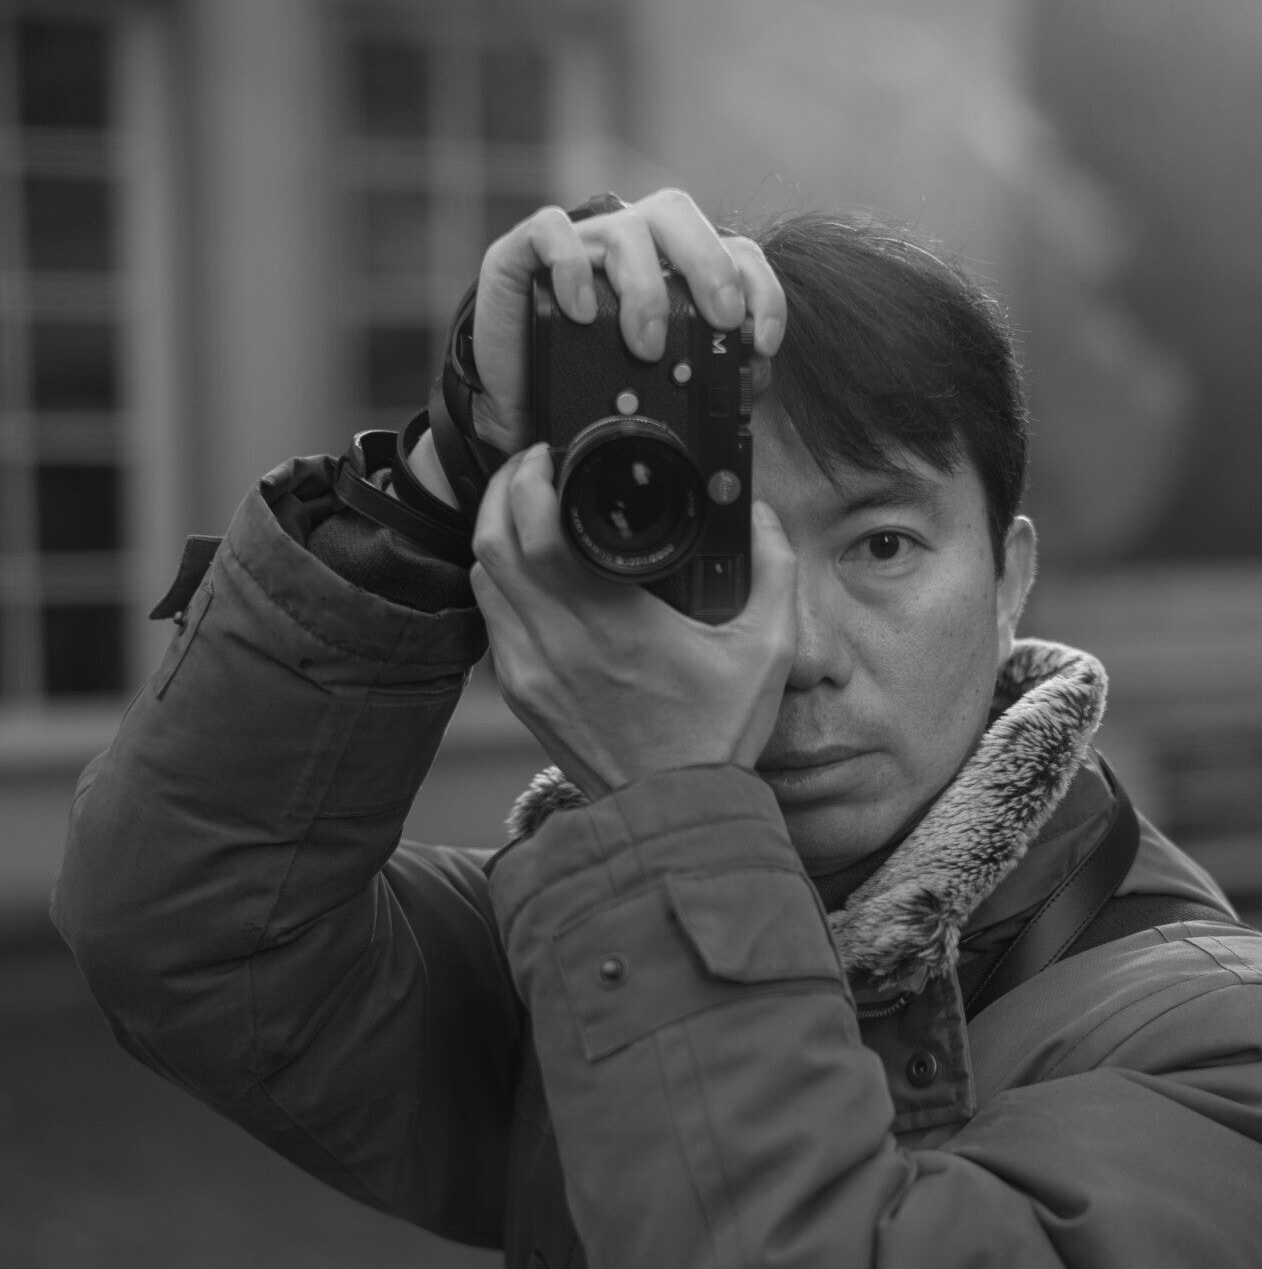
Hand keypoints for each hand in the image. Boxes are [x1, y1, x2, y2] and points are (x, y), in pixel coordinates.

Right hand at [470, 188, 786, 455]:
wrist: (515, 406)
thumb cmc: (592, 387)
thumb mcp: (660, 387)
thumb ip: (707, 374)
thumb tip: (754, 374)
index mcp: (672, 267)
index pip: (729, 249)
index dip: (759, 287)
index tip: (766, 340)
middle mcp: (629, 244)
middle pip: (677, 215)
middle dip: (710, 266)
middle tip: (720, 322)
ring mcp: (579, 243)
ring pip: (625, 226)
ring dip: (646, 287)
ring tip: (646, 346)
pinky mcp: (523, 252)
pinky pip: (551, 231)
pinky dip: (571, 265)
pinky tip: (583, 311)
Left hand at [471, 447, 797, 796]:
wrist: (675, 813)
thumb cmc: (718, 735)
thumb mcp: (770, 650)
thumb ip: (772, 570)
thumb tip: (760, 513)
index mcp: (616, 623)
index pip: (538, 528)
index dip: (532, 477)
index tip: (551, 455)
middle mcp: (559, 643)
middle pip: (492, 541)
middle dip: (506, 489)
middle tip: (533, 467)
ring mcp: (530, 671)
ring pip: (481, 577)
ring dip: (495, 533)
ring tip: (526, 509)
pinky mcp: (520, 693)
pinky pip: (490, 618)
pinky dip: (499, 582)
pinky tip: (528, 571)